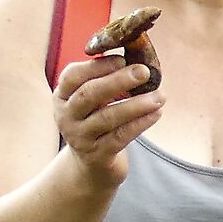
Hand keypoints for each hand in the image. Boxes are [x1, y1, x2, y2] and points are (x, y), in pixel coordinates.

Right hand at [54, 54, 164, 187]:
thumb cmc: (96, 122)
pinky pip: (121, 136)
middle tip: (144, 72)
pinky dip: (140, 123)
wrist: (92, 165)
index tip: (122, 58)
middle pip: (89, 94)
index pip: (72, 76)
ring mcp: (80, 137)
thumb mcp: (93, 101)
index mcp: (62, 96)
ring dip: (137, 104)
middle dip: (118, 81)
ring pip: (108, 117)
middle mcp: (66, 116)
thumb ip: (106, 80)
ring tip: (160, 96)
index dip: (97, 66)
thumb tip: (136, 57)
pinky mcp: (97, 155)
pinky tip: (157, 113)